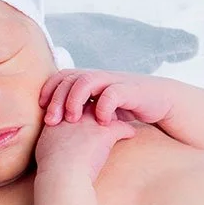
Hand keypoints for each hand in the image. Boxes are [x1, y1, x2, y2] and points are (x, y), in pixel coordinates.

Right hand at [34, 104, 135, 180]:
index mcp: (60, 118)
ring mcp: (91, 123)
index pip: (74, 104)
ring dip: (114, 116)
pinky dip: (128, 130)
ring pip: (108, 111)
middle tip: (109, 113)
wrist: (61, 175)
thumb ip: (50, 143)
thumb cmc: (51, 169)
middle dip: (100, 107)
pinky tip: (130, 134)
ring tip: (121, 120)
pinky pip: (123, 127)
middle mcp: (76, 115)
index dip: (82, 108)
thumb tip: (52, 151)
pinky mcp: (105, 133)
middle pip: (92, 104)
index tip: (88, 115)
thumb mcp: (44, 151)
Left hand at [39, 69, 172, 126]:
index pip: (63, 76)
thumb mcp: (103, 108)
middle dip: (57, 99)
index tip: (41, 109)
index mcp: (92, 80)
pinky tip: (101, 123)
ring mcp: (115, 82)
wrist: (162, 101)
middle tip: (51, 121)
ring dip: (75, 100)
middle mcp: (101, 77)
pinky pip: (112, 93)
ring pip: (87, 81)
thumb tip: (60, 128)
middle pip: (70, 78)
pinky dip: (103, 107)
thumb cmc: (129, 107)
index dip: (49, 89)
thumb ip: (85, 111)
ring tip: (72, 120)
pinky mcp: (131, 91)